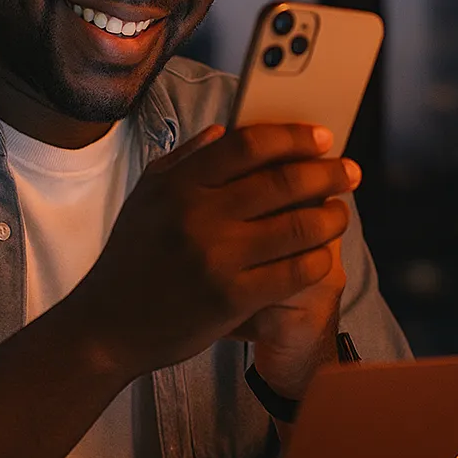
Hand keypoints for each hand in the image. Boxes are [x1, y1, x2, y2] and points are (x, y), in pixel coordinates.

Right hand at [72, 122, 358, 379]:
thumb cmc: (130, 259)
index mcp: (178, 184)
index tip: (321, 137)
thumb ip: (186, 159)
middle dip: (328, 172)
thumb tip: (227, 130)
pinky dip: (318, 259)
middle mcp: (198, 216)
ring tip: (341, 213)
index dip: (293, 136)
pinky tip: (324, 255)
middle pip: (282, 181)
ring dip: (332, 217)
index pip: (248, 144)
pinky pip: (295, 272)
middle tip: (350, 171)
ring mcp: (217, 258)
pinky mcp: (232, 299)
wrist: (107, 327)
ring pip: (298, 226)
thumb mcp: (146, 197)